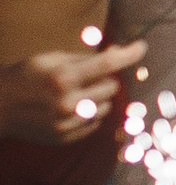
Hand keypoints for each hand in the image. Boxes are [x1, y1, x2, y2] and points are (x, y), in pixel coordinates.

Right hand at [0, 40, 146, 143]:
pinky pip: (95, 124)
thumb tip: (118, 52)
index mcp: (63, 77)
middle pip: (111, 87)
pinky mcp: (65, 138)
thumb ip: (84, 57)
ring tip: (77, 94)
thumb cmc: (25, 77)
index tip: (141, 47)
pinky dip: (89, 114)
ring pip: (107, 107)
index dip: (129, 54)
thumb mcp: (50, 59)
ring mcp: (67, 123)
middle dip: (105, 79)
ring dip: (99, 98)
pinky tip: (70, 109)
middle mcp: (67, 102)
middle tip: (88, 77)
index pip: (108, 64)